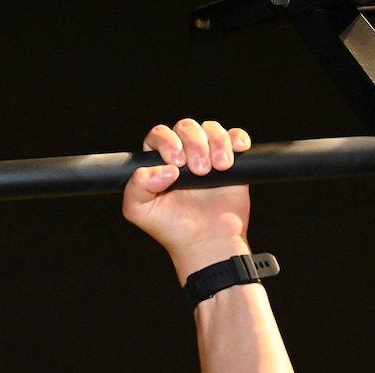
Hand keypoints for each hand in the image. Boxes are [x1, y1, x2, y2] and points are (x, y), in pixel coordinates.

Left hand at [122, 120, 251, 282]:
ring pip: (211, 128)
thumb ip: (137, 187)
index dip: (168, 142)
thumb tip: (164, 169)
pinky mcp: (231, 160)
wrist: (207, 242)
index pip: (159, 135)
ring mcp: (207, 155)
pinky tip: (236, 153)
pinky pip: (235, 136)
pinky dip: (237, 139)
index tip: (176, 163)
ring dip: (217, 143)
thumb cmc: (172, 228)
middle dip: (194, 144)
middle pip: (186, 127)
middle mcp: (182, 155)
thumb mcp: (139, 211)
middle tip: (199, 171)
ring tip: (219, 167)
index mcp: (157, 163)